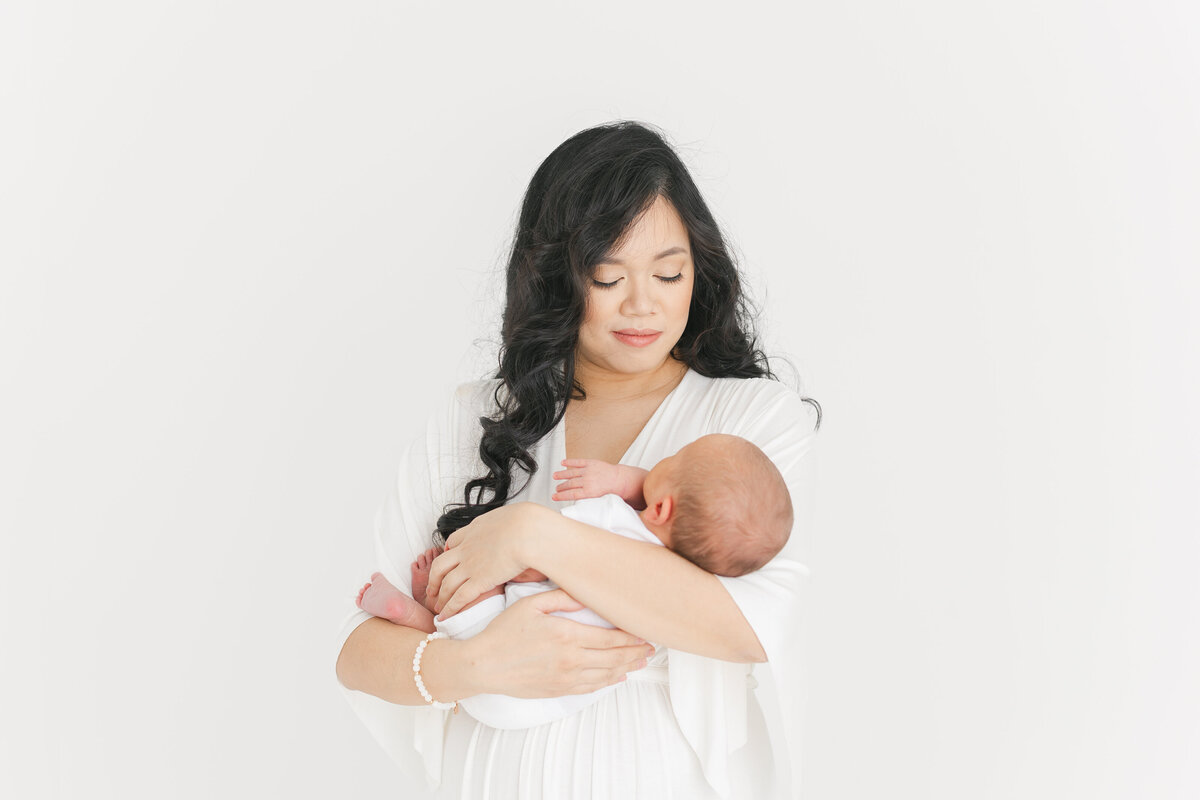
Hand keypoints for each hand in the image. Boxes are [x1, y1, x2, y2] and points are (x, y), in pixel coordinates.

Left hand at [426, 502, 542, 618]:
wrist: (525, 531)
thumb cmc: (524, 522)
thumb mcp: (507, 515)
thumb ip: (502, 522)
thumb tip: (510, 524)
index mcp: (474, 530)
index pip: (454, 541)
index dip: (448, 551)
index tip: (448, 558)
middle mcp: (467, 548)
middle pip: (440, 565)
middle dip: (434, 579)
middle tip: (432, 588)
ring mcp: (470, 565)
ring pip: (446, 583)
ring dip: (440, 597)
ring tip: (437, 606)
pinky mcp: (479, 580)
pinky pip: (459, 597)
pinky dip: (450, 608)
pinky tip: (445, 616)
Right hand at [464, 588, 654, 697]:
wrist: (482, 665)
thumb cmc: (503, 633)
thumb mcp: (530, 604)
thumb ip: (561, 598)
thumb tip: (585, 596)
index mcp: (567, 635)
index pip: (611, 637)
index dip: (631, 636)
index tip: (644, 631)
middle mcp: (571, 659)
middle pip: (614, 657)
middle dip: (636, 652)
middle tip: (651, 648)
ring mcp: (565, 678)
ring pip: (607, 675)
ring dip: (627, 668)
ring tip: (641, 662)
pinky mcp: (558, 690)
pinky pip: (591, 688)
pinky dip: (608, 682)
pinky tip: (617, 677)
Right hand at [552, 459, 631, 502]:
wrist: (621, 479)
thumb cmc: (612, 490)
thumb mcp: (599, 499)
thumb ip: (588, 500)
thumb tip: (578, 505)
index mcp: (590, 492)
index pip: (571, 494)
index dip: (561, 496)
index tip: (554, 497)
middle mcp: (588, 481)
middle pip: (570, 484)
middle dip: (561, 487)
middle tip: (556, 489)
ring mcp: (589, 471)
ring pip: (572, 473)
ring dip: (562, 474)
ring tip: (555, 476)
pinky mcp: (591, 463)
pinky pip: (578, 462)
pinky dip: (570, 462)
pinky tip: (563, 462)